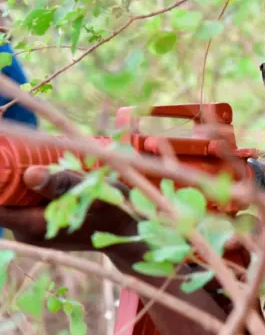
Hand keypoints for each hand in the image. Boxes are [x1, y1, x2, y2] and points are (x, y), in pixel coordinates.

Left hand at [0, 165, 135, 254]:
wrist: (128, 234)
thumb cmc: (115, 211)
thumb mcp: (94, 193)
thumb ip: (62, 184)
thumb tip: (29, 174)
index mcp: (34, 225)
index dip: (1, 180)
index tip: (10, 160)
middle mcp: (27, 232)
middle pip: (4, 200)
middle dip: (12, 177)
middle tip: (27, 154)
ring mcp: (32, 231)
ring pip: (15, 201)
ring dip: (23, 182)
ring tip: (43, 164)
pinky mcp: (40, 228)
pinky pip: (26, 205)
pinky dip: (33, 190)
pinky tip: (50, 178)